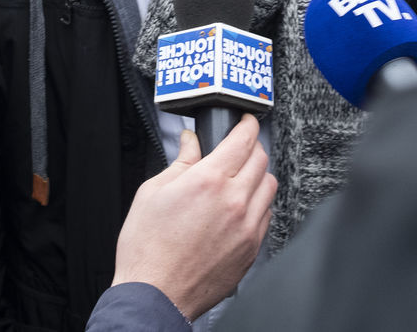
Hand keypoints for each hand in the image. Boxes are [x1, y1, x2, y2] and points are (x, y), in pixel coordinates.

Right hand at [111, 115, 276, 320]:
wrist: (156, 294)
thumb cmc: (147, 249)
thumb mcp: (152, 192)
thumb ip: (179, 162)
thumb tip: (190, 142)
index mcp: (208, 181)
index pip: (242, 139)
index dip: (246, 124)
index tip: (244, 121)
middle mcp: (233, 200)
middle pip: (260, 158)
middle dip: (251, 145)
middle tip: (238, 146)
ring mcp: (247, 226)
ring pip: (269, 185)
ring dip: (258, 174)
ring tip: (240, 176)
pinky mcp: (251, 247)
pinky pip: (267, 214)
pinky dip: (258, 202)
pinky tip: (240, 206)